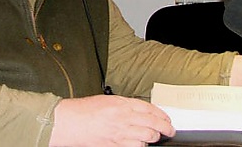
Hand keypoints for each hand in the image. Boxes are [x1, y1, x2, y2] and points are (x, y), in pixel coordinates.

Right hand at [50, 94, 174, 146]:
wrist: (72, 122)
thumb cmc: (86, 110)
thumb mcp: (107, 100)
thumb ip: (124, 105)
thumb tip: (139, 110)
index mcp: (122, 103)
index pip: (148, 108)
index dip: (161, 114)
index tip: (166, 117)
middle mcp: (124, 117)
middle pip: (152, 123)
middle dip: (165, 127)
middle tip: (170, 130)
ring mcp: (121, 133)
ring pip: (147, 137)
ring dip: (154, 137)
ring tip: (156, 136)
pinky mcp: (116, 145)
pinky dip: (141, 145)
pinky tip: (141, 143)